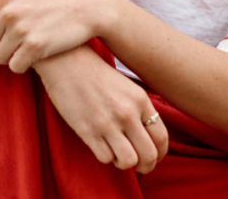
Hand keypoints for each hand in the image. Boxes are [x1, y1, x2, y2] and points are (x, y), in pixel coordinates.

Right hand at [35, 46, 168, 171]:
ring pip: (129, 161)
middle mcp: (127, 113)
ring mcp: (107, 123)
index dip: (160, 153)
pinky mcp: (88, 131)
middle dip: (147, 166)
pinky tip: (101, 145)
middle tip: (139, 165)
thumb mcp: (126, 87)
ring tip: (117, 153)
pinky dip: (105, 156)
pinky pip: (105, 158)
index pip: (161, 138)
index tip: (154, 157)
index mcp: (140, 100)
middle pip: (149, 155)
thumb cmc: (94, 74)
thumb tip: (147, 138)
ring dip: (125, 163)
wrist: (65, 61)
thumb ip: (139, 110)